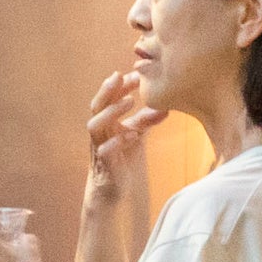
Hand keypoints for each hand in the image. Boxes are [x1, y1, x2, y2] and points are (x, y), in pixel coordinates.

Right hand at [83, 69, 160, 204]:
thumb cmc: (122, 157)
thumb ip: (145, 119)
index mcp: (105, 122)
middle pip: (96, 106)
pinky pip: (105, 150)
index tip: (134, 73)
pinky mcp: (105, 164)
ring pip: (95, 126)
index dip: (118, 85)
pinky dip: (117, 142)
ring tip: (130, 102)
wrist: (112, 189)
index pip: (108, 98)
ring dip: (112, 112)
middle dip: (107, 90)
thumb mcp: (136, 134)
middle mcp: (100, 132)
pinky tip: (133, 135)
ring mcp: (99, 147)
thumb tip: (166, 105)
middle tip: (121, 76)